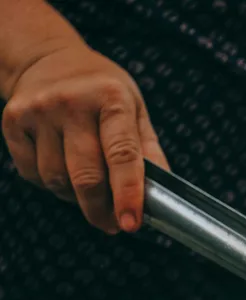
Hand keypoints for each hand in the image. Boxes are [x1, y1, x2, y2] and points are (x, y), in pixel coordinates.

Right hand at [1, 43, 168, 233]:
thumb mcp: (136, 110)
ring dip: (75, 198)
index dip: (128, 195)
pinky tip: (63, 171)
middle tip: (113, 225)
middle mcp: (72, 103)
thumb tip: (161, 195)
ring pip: (57, 180)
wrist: (49, 60)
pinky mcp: (12, 122)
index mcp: (112, 99)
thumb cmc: (102, 91)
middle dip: (101, 210)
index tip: (131, 224)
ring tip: (89, 189)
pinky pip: (33, 174)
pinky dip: (51, 185)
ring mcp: (38, 111)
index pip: (122, 156)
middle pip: (86, 177)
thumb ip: (149, 152)